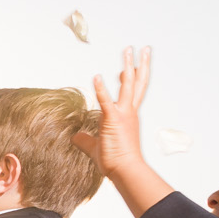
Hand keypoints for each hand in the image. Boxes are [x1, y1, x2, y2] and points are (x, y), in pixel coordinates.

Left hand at [71, 45, 151, 179]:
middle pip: (138, 82)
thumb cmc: (114, 161)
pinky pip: (106, 101)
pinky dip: (101, 89)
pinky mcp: (113, 120)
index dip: (132, 78)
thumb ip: (85, 140)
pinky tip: (97, 76)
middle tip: (143, 48)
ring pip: (129, 84)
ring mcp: (124, 114)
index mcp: (128, 116)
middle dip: (140, 64)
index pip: (133, 92)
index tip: (129, 67)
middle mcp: (129, 112)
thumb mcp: (96, 147)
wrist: (124, 169)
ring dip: (128, 65)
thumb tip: (75, 137)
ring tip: (128, 48)